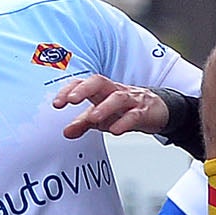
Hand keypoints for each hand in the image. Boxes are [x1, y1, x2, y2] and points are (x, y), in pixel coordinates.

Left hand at [52, 75, 168, 138]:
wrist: (157, 110)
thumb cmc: (126, 109)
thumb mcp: (101, 117)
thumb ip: (83, 123)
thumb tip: (66, 132)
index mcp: (102, 90)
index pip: (83, 83)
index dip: (69, 90)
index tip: (57, 103)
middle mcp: (115, 91)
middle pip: (99, 82)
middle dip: (84, 89)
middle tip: (72, 100)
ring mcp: (131, 100)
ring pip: (118, 97)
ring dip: (104, 107)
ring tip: (93, 118)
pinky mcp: (144, 112)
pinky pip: (135, 114)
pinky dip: (124, 122)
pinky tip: (115, 130)